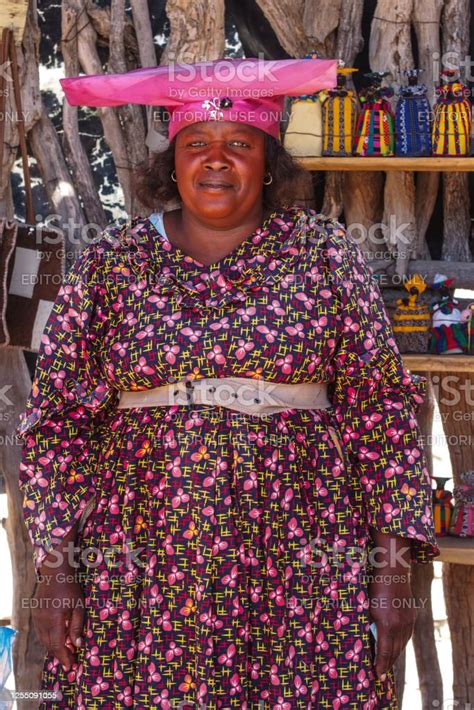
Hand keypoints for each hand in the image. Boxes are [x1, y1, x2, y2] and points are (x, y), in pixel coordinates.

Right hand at [32, 564, 84, 670]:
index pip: (57, 645)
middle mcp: (42, 621)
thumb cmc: (70, 588)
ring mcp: (36, 618)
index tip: (70, 666)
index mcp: (54, 619)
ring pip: (43, 639)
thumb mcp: (78, 606)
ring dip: (52, 647)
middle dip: (59, 654)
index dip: (64, 657)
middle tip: (69, 661)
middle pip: (49, 645)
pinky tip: (56, 639)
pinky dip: (47, 639)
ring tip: (64, 652)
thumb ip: (77, 626)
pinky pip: (40, 632)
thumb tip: (77, 645)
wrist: (55, 573)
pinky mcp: (35, 614)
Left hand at [367, 527, 414, 680]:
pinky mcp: (411, 616)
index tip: (378, 676)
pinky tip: (395, 646)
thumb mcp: (366, 605)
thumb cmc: (374, 585)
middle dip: (388, 664)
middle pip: (395, 651)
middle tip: (381, 675)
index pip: (385, 651)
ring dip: (395, 655)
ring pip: (402, 644)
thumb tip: (363, 637)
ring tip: (387, 663)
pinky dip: (400, 644)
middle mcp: (400, 625)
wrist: (393, 570)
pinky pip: (407, 635)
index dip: (381, 665)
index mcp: (386, 623)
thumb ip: (367, 623)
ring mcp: (408, 620)